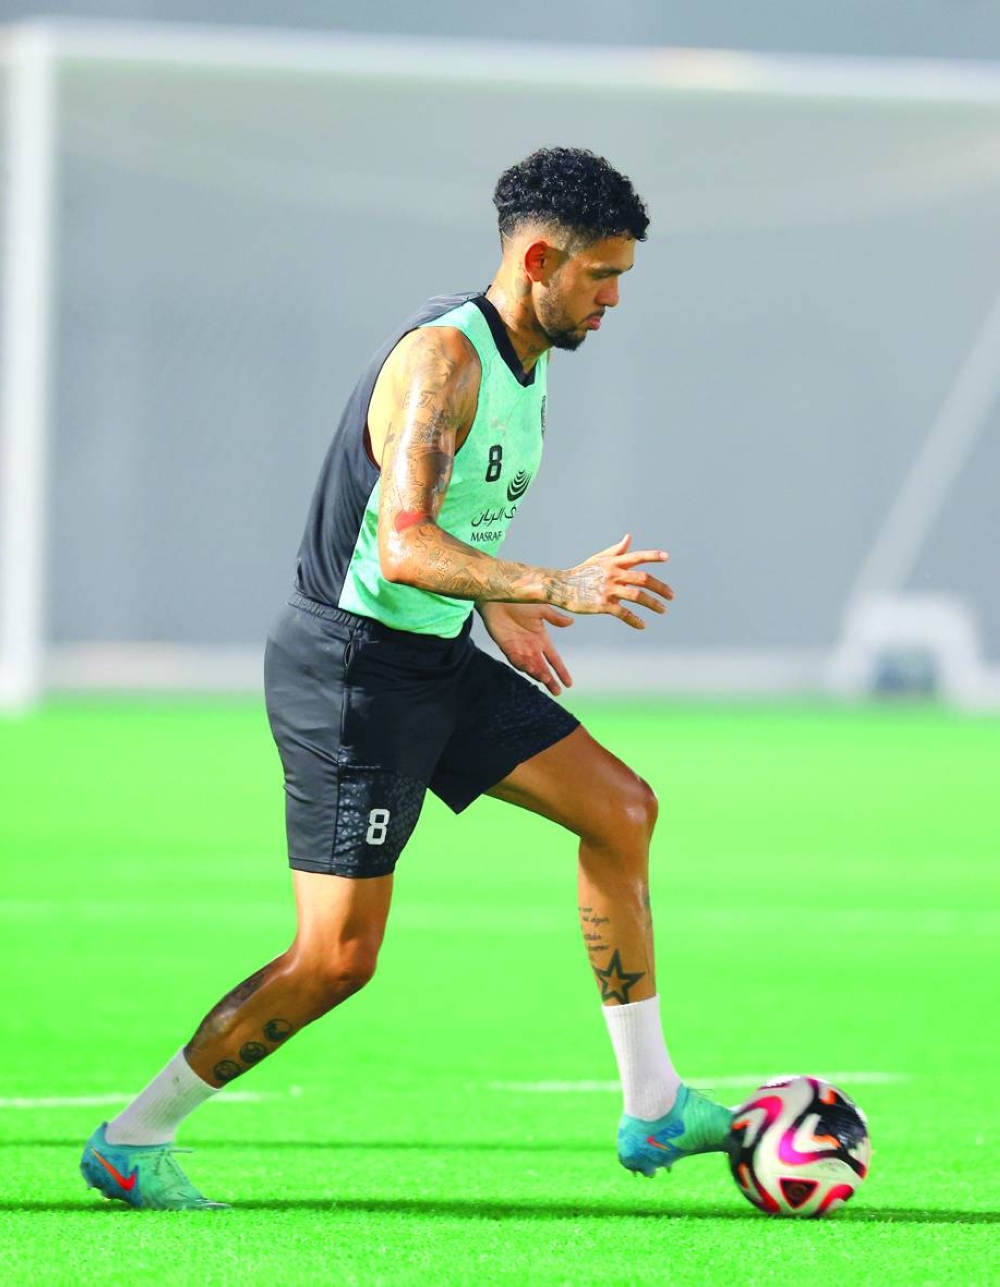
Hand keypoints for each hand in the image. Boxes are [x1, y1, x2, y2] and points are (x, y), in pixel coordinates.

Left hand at [477, 601, 573, 695]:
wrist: (499, 597)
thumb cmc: (520, 600)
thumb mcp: (541, 609)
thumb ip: (555, 618)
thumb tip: (571, 622)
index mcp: (542, 639)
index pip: (554, 659)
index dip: (561, 671)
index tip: (569, 684)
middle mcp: (531, 647)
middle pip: (543, 668)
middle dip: (550, 680)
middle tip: (557, 692)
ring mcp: (519, 649)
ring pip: (530, 667)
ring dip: (538, 674)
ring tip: (546, 680)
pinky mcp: (507, 647)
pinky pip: (516, 661)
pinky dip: (523, 666)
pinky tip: (530, 669)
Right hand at [547, 533, 672, 628]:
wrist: (561, 588)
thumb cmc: (581, 573)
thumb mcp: (598, 559)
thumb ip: (616, 550)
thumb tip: (629, 537)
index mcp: (613, 562)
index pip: (637, 557)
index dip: (652, 556)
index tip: (667, 558)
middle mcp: (613, 574)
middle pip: (643, 579)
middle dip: (660, 587)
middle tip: (672, 596)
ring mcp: (608, 589)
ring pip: (637, 596)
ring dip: (653, 604)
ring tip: (663, 610)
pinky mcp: (602, 605)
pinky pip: (623, 613)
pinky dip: (635, 620)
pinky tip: (642, 625)